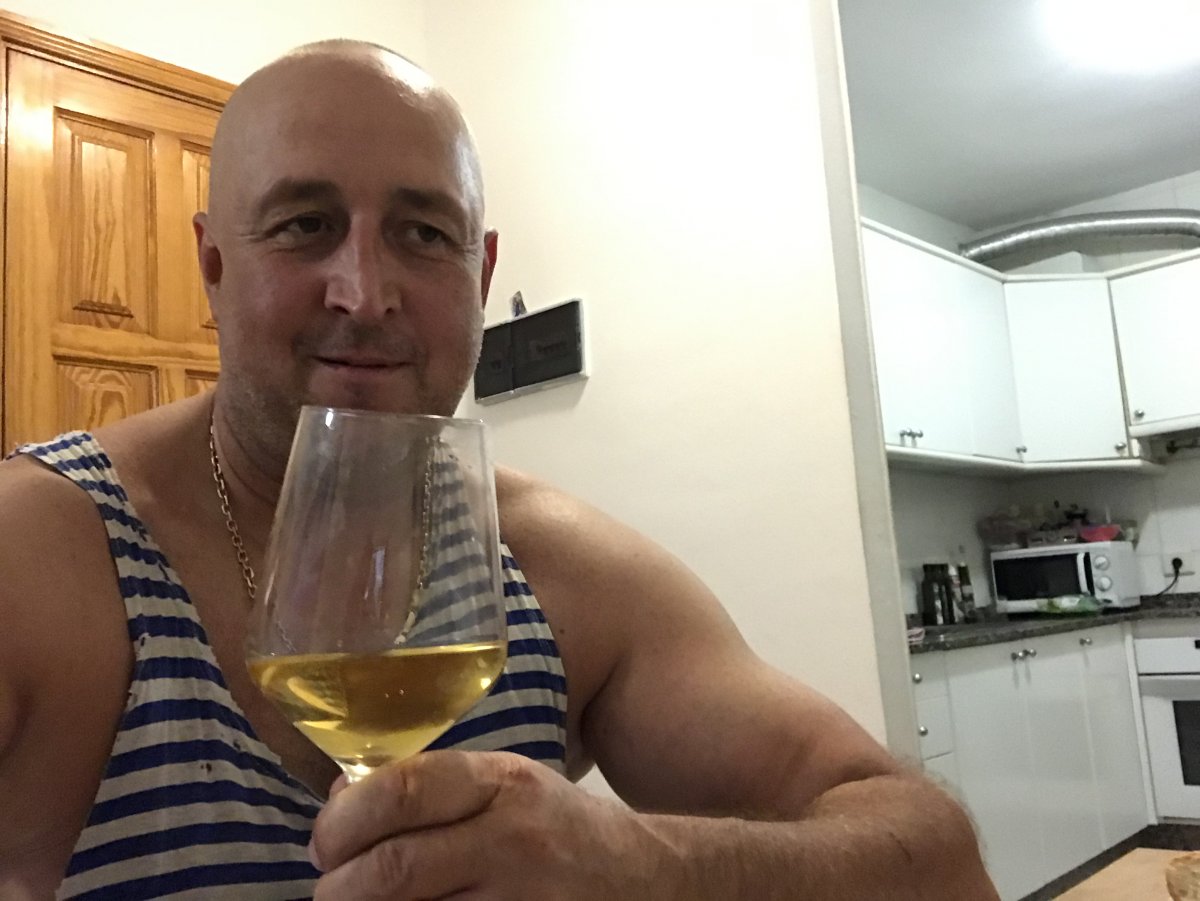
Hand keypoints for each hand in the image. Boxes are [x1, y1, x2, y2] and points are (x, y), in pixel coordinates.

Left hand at [309, 750, 680, 899]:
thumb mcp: (505, 786)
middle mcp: (514, 838)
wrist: (646, 880)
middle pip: (394, 869)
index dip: (343, 821)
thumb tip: (339, 802)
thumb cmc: (558, 829)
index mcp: (501, 783)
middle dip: (339, 889)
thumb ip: (429, 788)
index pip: (402, 790)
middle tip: (330, 892)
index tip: (324, 843)